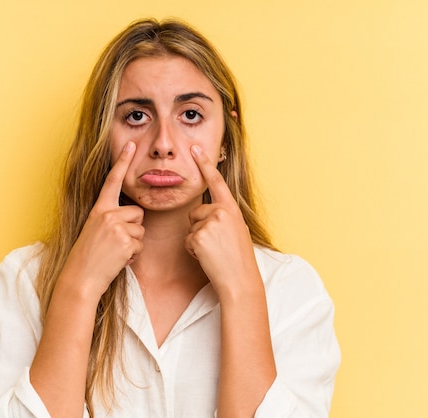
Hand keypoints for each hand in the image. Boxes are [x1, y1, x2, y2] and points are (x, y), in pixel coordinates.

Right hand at [61, 141, 144, 297]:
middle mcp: (107, 214)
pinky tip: (118, 260)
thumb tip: (132, 215)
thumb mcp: (94, 230)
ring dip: (133, 243)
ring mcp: (116, 226)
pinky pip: (141, 244)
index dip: (122, 162)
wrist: (81, 278)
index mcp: (98, 209)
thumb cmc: (88, 257)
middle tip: (115, 242)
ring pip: (141, 229)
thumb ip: (110, 218)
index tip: (130, 144)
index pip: (112, 181)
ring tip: (115, 252)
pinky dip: (133, 255)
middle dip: (133, 228)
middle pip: (138, 212)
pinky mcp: (125, 240)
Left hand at [185, 145, 260, 299]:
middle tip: (217, 245)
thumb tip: (205, 213)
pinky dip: (194, 251)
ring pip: (191, 227)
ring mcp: (209, 223)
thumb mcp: (236, 230)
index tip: (195, 148)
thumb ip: (223, 217)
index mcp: (231, 208)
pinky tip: (208, 257)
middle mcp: (221, 211)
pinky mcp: (198, 236)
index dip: (205, 164)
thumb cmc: (238, 259)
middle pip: (196, 212)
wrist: (240, 280)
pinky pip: (187, 240)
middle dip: (200, 228)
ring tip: (214, 252)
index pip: (216, 182)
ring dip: (197, 241)